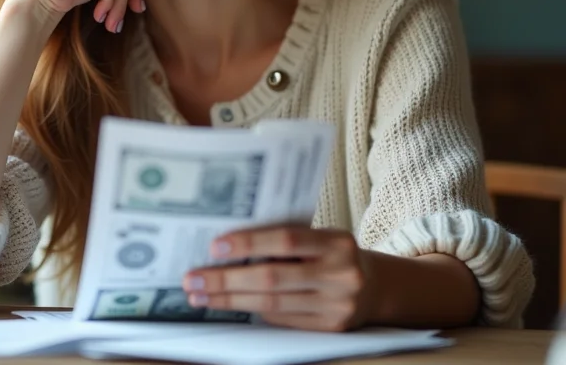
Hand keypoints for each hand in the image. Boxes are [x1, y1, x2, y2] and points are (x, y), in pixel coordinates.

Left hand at [183, 225, 374, 331]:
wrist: (374, 287)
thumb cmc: (333, 254)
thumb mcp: (319, 237)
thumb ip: (285, 239)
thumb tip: (229, 246)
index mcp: (336, 242)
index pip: (286, 240)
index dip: (249, 243)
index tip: (214, 247)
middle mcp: (341, 275)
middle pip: (273, 278)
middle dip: (226, 279)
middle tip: (193, 278)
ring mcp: (338, 306)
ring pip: (272, 305)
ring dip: (230, 300)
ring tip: (201, 295)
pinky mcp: (330, 330)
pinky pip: (282, 321)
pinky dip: (253, 311)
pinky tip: (230, 305)